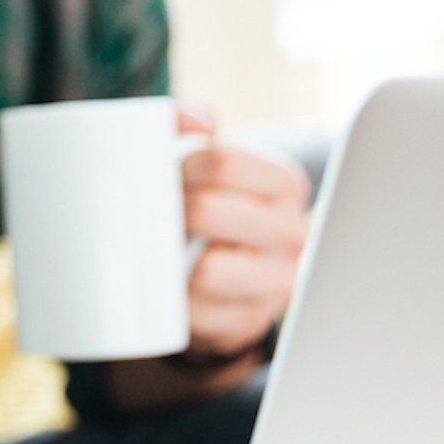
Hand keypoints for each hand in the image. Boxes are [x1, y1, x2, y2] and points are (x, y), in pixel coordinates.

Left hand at [176, 104, 310, 362]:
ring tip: (159, 249)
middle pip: (206, 212)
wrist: (227, 271)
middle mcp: (291, 232)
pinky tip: (170, 291)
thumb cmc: (211, 203)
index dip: (179, 167)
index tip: (165, 174)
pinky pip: (201, 314)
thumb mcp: (206, 159)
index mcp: (284, 183)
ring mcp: (275, 282)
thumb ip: (189, 121)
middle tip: (152, 214)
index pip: (221, 162)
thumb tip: (195, 120)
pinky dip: (176, 305)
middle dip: (168, 212)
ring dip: (169, 261)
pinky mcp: (250, 322)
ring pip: (206, 269)